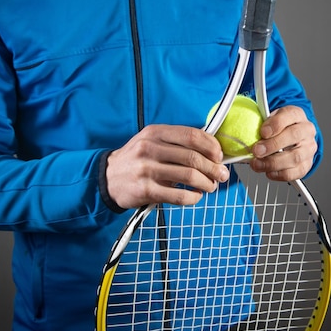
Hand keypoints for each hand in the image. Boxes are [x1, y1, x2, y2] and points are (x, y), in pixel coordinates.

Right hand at [105, 125, 229, 208]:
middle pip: (194, 157)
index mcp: (156, 132)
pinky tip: (196, 196)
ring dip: (207, 183)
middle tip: (222, 175)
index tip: (219, 155)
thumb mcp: (152, 141)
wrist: (108, 178)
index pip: (192, 135)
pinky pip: (178, 195)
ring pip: (189, 176)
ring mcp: (147, 169)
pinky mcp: (146, 190)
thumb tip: (212, 150)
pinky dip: (193, 197)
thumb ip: (177, 142)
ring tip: (211, 186)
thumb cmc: (137, 159)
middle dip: (214, 168)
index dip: (211, 146)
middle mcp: (151, 148)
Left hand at [250, 106, 317, 180]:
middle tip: (256, 150)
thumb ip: (262, 124)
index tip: (262, 132)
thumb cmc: (279, 128)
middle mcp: (306, 131)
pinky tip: (268, 172)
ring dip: (273, 163)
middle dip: (273, 145)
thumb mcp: (270, 119)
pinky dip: (279, 174)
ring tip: (257, 164)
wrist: (294, 139)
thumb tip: (245, 131)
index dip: (276, 124)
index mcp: (297, 115)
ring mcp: (309, 148)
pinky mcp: (306, 165)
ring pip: (295, 157)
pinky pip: (295, 172)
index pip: (290, 115)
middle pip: (294, 135)